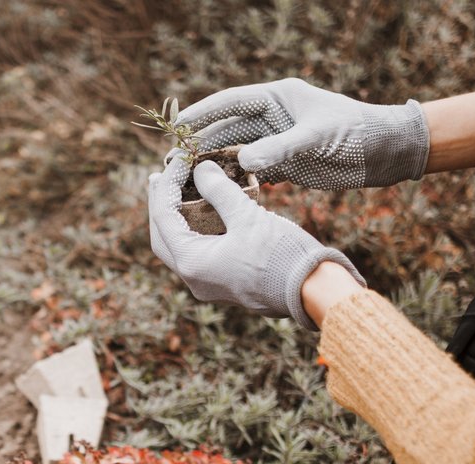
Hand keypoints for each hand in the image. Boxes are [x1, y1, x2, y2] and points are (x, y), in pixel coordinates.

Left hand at [148, 156, 364, 329]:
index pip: (163, 217)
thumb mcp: (248, 216)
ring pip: (179, 246)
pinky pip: (198, 253)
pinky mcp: (223, 283)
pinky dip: (194, 230)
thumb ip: (219, 190)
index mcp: (192, 263)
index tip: (179, 160)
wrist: (313, 291)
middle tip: (161, 177)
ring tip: (178, 191)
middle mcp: (193, 278)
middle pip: (162, 235)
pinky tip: (201, 212)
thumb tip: (201, 169)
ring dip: (176, 218)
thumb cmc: (282, 254)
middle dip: (160, 204)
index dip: (166, 184)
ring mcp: (207, 284)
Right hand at [169, 78, 428, 189]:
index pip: (231, 102)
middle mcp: (271, 118)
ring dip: (211, 166)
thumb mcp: (317, 138)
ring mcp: (274, 142)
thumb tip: (242, 161)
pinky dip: (232, 182)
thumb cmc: (356, 133)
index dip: (202, 113)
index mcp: (277, 98)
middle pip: (226, 130)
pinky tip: (213, 195)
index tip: (178, 125)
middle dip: (199, 145)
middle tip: (173, 162)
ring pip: (233, 154)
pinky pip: (248, 173)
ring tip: (185, 181)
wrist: (386, 153)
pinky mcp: (281, 165)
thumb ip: (280, 148)